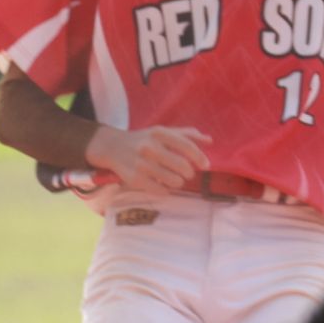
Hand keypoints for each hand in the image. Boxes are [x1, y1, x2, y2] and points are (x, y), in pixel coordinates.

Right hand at [84, 124, 213, 192]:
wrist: (112, 147)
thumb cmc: (143, 139)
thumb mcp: (162, 131)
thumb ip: (186, 134)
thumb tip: (210, 141)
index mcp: (159, 133)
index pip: (187, 147)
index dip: (200, 158)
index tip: (205, 166)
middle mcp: (150, 148)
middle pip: (183, 167)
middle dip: (188, 173)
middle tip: (186, 173)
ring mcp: (142, 164)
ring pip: (174, 181)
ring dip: (178, 182)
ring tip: (173, 179)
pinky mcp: (135, 179)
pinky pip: (161, 191)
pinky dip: (166, 190)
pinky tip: (162, 185)